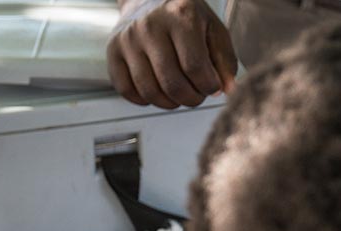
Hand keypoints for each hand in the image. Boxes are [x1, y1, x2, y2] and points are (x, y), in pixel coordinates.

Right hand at [108, 0, 236, 108]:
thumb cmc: (184, 16)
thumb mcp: (211, 28)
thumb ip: (224, 59)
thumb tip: (227, 90)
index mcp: (180, 16)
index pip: (195, 67)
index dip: (208, 87)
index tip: (212, 87)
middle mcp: (150, 26)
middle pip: (172, 83)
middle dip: (190, 99)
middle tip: (196, 95)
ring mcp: (128, 39)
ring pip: (150, 92)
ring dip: (169, 103)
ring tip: (179, 95)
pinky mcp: (112, 51)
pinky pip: (127, 91)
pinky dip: (144, 100)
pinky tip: (157, 91)